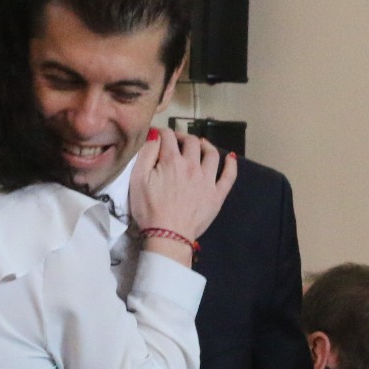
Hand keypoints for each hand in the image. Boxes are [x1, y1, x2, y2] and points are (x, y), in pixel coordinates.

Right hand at [130, 129, 238, 246]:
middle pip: (191, 142)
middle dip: (182, 137)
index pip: (168, 136)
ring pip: (211, 154)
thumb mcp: (137, 179)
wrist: (168, 236)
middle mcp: (192, 166)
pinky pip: (229, 176)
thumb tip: (154, 136)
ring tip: (199, 145)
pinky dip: (231, 164)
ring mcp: (208, 180)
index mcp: (172, 160)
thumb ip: (146, 154)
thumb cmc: (149, 209)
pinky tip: (230, 157)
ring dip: (205, 145)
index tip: (158, 135)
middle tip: (176, 142)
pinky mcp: (217, 195)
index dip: (162, 132)